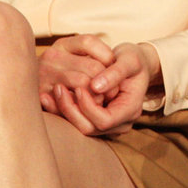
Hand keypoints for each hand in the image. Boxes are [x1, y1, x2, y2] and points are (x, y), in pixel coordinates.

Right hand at [38, 34, 111, 114]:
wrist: (28, 89)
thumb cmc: (67, 76)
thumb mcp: (78, 58)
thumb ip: (95, 57)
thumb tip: (113, 65)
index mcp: (62, 45)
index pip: (89, 42)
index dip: (107, 56)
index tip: (113, 68)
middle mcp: (50, 57)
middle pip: (91, 66)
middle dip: (106, 80)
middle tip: (113, 91)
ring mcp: (44, 76)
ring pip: (83, 84)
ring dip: (97, 95)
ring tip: (101, 99)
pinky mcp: (41, 96)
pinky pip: (72, 101)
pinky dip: (82, 105)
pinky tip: (85, 106)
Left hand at [42, 37, 159, 136]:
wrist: (135, 65)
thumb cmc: (134, 60)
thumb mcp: (130, 60)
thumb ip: (115, 72)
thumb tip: (95, 86)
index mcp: (131, 110)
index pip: (105, 120)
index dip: (89, 106)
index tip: (79, 87)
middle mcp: (120, 123)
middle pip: (89, 128)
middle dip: (72, 110)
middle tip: (58, 88)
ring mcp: (108, 125)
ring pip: (80, 127)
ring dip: (65, 110)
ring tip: (53, 90)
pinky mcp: (96, 120)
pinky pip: (77, 121)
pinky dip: (64, 110)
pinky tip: (51, 96)